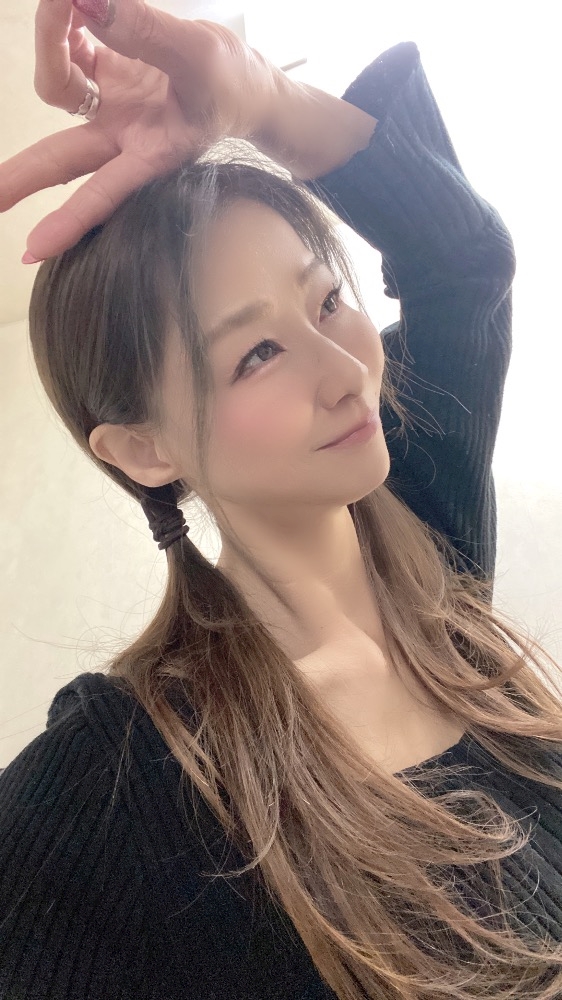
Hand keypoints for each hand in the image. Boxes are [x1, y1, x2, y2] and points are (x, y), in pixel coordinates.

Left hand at [0, 0, 280, 260]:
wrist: (245, 84)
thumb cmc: (232, 83)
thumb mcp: (198, 55)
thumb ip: (143, 31)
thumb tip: (86, 3)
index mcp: (154, 153)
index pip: (106, 190)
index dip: (71, 219)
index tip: (33, 250)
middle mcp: (123, 138)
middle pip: (63, 159)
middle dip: (23, 176)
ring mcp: (111, 109)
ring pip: (60, 88)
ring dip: (50, 43)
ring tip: (59, 2)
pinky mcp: (107, 78)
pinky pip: (71, 52)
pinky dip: (65, 26)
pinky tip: (75, 10)